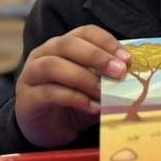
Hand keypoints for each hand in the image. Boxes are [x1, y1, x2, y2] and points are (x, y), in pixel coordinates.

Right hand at [15, 25, 129, 147]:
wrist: (47, 128)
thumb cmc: (73, 101)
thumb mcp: (94, 86)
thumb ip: (107, 77)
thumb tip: (133, 74)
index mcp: (63, 45)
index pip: (84, 32)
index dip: (106, 42)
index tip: (127, 58)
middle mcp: (44, 53)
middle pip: (68, 44)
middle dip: (97, 56)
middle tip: (120, 72)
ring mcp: (31, 74)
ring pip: (53, 66)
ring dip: (83, 77)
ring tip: (103, 91)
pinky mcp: (27, 97)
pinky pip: (49, 92)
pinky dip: (74, 98)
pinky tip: (92, 107)